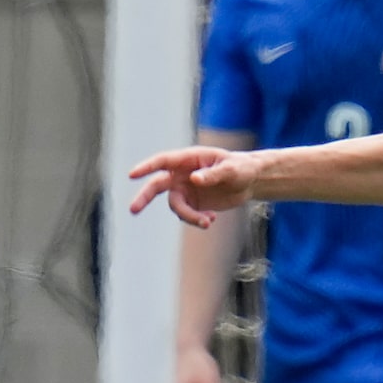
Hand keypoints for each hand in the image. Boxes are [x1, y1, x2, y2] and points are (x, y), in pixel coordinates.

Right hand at [129, 147, 259, 226]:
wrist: (250, 181)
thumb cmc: (240, 168)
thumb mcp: (231, 170)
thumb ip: (213, 174)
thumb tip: (194, 179)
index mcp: (187, 160)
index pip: (162, 162)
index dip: (146, 168)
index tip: (132, 175)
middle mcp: (181, 175)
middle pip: (156, 186)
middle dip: (144, 198)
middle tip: (133, 210)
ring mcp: (185, 190)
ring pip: (176, 206)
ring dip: (188, 216)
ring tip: (207, 222)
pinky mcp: (193, 204)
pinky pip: (187, 215)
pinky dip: (197, 220)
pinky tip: (212, 219)